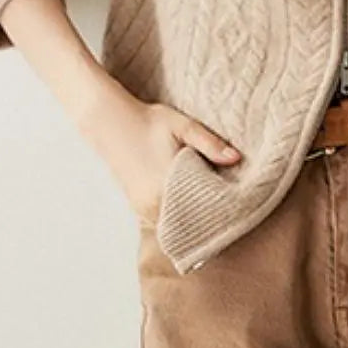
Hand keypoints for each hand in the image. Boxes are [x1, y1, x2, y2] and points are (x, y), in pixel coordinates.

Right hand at [78, 81, 242, 225]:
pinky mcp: (137, 207)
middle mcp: (153, 205)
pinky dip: (178, 217)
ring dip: (193, 221)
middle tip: (231, 212)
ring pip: (176, 226)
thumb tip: (236, 158)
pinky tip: (191, 206)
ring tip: (213, 209)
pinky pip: (163, 221)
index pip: (201, 213)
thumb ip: (210, 144)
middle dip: (209, 220)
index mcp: (167, 186)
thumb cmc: (149, 121)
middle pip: (190, 224)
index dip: (220, 213)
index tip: (238, 209)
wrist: (110, 121)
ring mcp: (143, 209)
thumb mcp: (183, 126)